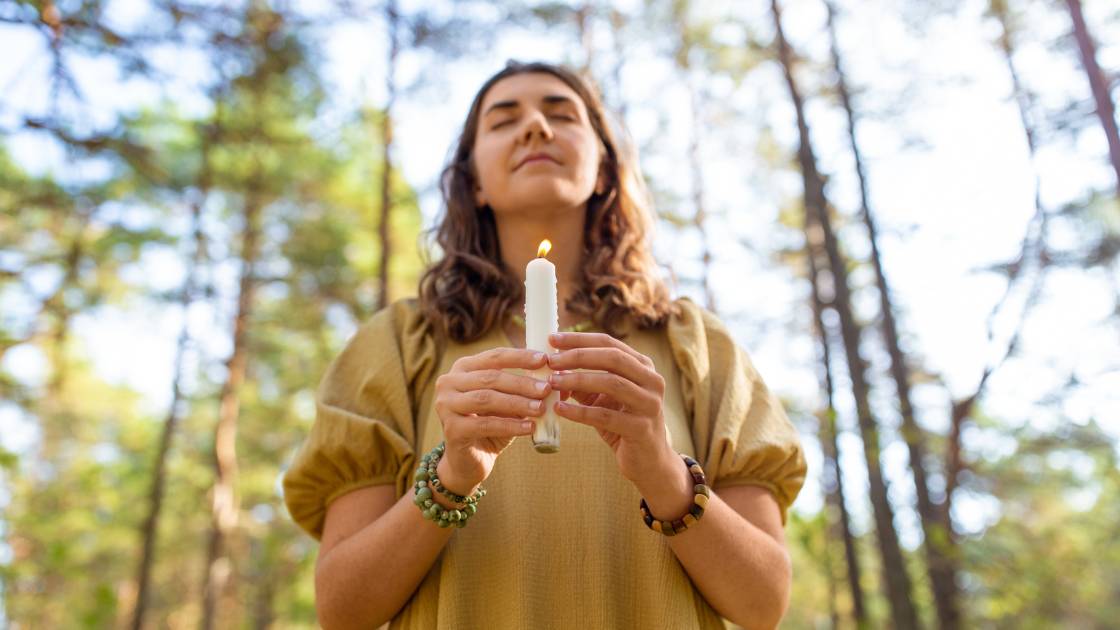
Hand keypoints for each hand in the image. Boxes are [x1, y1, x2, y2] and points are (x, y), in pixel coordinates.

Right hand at [433, 348, 551, 494]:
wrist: (469, 461)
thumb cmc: (491, 426)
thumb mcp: (508, 404)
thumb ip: (526, 389)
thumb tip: (557, 378)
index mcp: (463, 368)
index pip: (494, 356)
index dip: (520, 357)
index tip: (544, 360)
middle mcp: (449, 382)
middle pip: (491, 378)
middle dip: (522, 383)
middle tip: (546, 388)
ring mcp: (445, 405)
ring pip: (487, 399)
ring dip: (518, 403)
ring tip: (541, 408)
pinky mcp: (451, 429)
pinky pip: (485, 424)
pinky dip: (510, 426)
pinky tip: (529, 428)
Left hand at [546, 332, 673, 482]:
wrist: (648, 461)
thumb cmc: (623, 423)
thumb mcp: (603, 398)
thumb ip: (584, 382)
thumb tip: (553, 367)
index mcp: (643, 366)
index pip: (609, 343)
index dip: (579, 339)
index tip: (552, 339)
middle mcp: (652, 381)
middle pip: (613, 358)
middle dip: (578, 356)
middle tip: (551, 360)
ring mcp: (649, 404)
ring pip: (612, 383)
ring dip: (578, 380)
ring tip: (552, 382)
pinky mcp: (642, 429)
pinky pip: (605, 416)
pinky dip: (580, 412)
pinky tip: (560, 409)